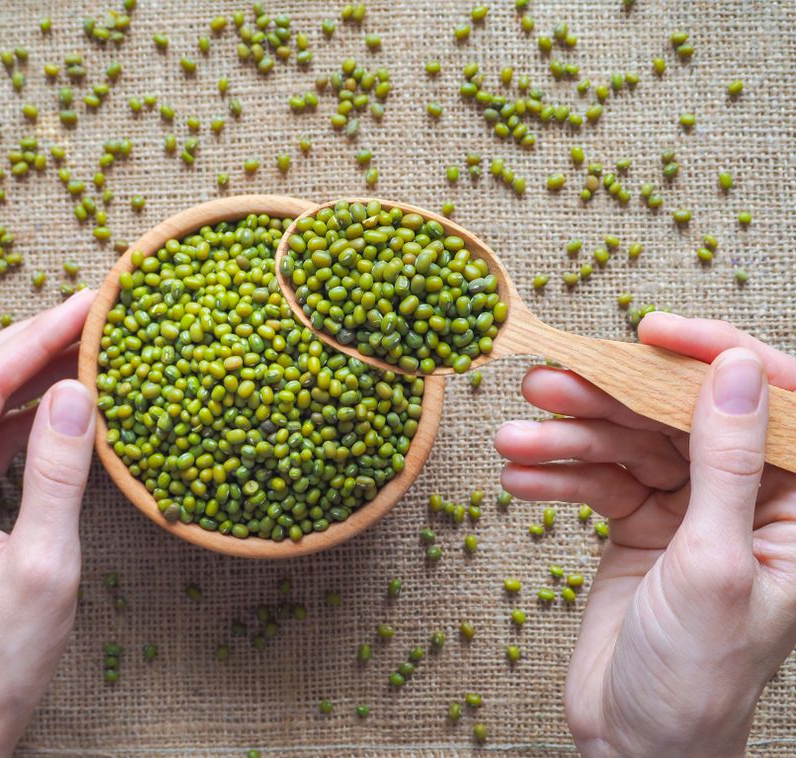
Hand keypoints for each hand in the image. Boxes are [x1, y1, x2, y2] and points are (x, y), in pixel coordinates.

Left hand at [0, 290, 96, 756]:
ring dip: (28, 370)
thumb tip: (76, 392)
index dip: (42, 335)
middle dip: (33, 338)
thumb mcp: (45, 564)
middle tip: (94, 313)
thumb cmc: (0, 656)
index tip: (92, 306)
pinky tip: (62, 403)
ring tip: (86, 348)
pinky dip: (21, 413)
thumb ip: (59, 473)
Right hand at [495, 313, 795, 757]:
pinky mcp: (642, 524)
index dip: (715, 354)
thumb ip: (725, 465)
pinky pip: (599, 480)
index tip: (651, 333)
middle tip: (547, 383)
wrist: (635, 743)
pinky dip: (558, 477)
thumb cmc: (696, 677)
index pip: (770, 401)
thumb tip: (738, 371)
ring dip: (568, 439)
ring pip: (629, 444)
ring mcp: (690, 509)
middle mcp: (746, 497)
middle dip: (610, 399)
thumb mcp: (713, 565)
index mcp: (794, 508)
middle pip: (679, 415)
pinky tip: (520, 478)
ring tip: (513, 437)